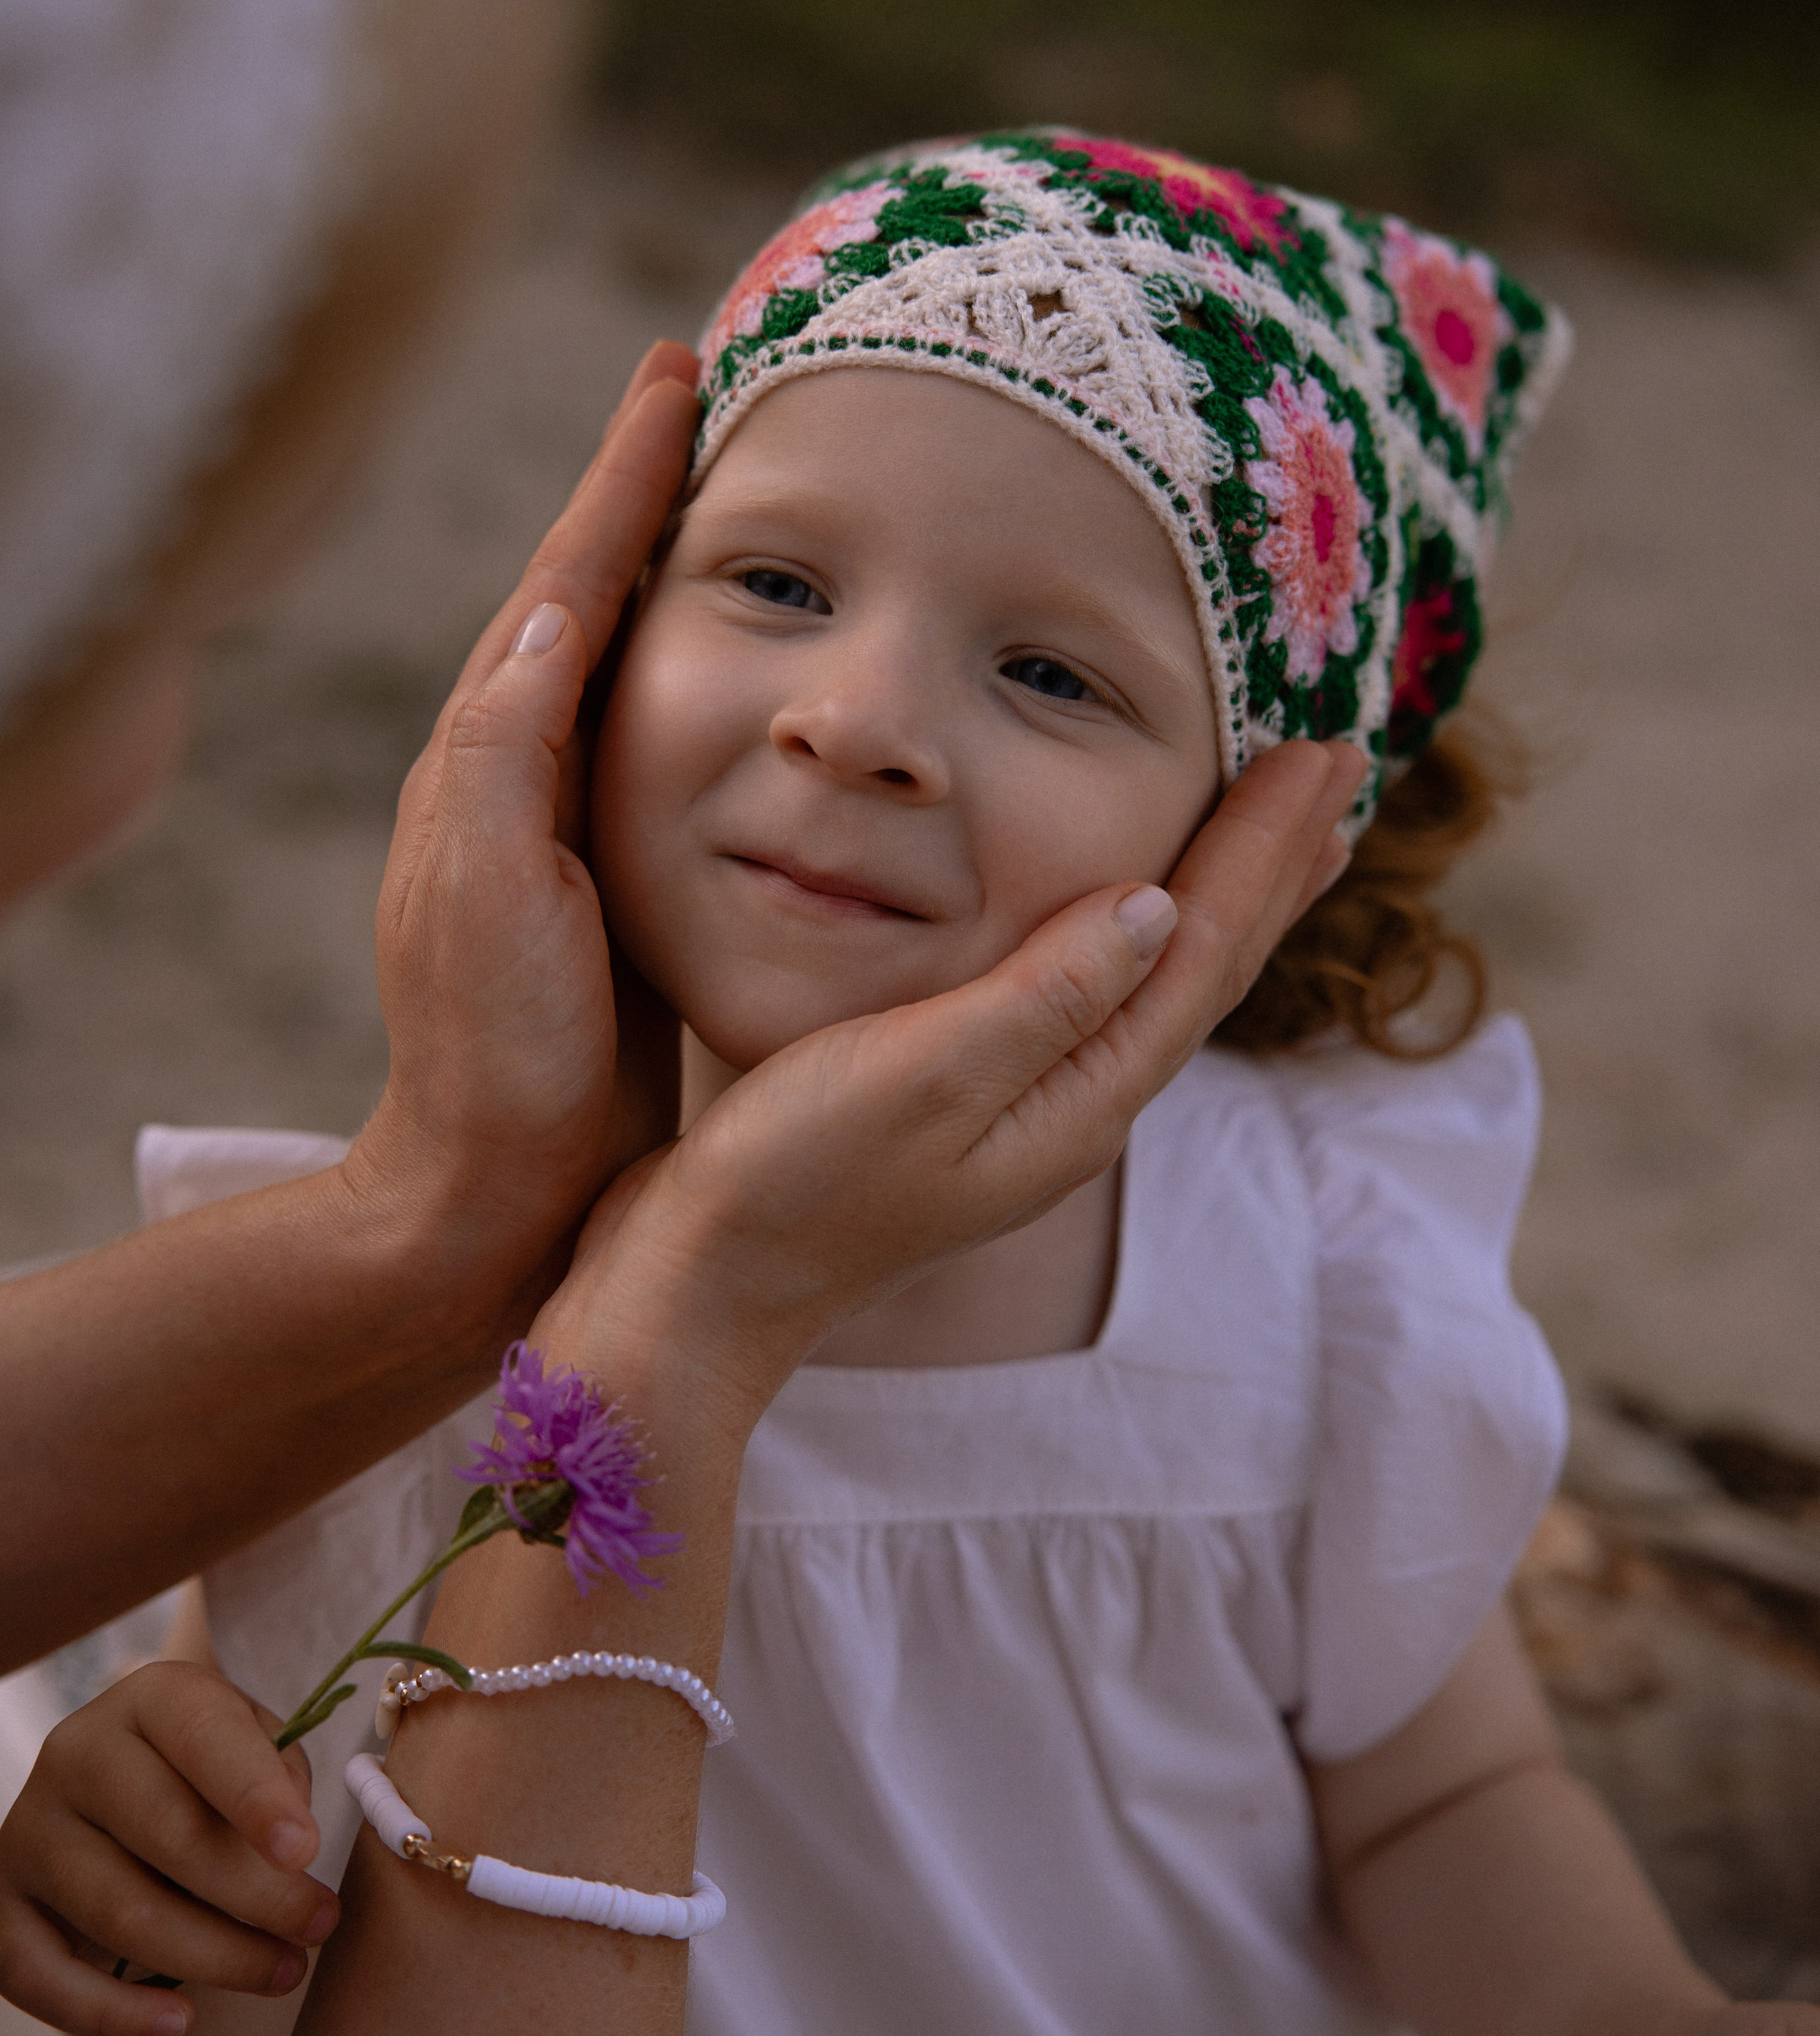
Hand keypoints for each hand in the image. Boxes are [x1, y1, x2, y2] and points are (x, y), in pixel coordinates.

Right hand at [0, 1664, 335, 2035]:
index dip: (254, 1796)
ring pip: (120, 1912)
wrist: (119, 1783)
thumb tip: (288, 1851)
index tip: (304, 1850)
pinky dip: (112, 2011)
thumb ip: (279, 1774)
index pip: (202, 1738)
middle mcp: (76, 1755)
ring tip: (283, 1971)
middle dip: (256, 1894)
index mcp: (149, 1699)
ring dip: (213, 1956)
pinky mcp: (2, 1906)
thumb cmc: (208, 1765)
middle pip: (166, 1834)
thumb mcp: (253, 1738)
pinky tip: (179, 2020)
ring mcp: (31, 1832)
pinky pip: (41, 1977)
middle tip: (320, 1925)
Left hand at [343, 340, 698, 1310]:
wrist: (501, 1188)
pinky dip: (719, 677)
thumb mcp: (489, 890)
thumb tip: (558, 600)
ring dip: (690, 571)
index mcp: (496, 753)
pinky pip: (679, 744)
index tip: (680, 370)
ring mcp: (579, 824)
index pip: (572, 576)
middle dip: (654, 492)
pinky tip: (767, 666)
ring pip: (643, 663)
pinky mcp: (627, 880)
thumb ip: (504, 748)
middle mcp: (529, 771)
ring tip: (753, 495)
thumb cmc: (494, 1049)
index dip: (626, 473)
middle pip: (601, 595)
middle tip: (716, 392)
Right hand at [539, 737, 1364, 1432]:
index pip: (1203, 951)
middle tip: (1335, 766)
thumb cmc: (794, 1179)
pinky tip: (1127, 913)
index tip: (1322, 753)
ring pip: (1157, 981)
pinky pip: (1096, 991)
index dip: (1263, 849)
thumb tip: (1159, 906)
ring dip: (1222, 897)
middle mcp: (1075, 1106)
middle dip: (1271, 866)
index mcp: (1080, 1096)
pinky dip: (1139, 931)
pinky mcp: (973, 1099)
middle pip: (1203, 967)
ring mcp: (1027, 1109)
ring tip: (1274, 836)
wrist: (700, 1282)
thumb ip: (1043, 994)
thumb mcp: (920, 1075)